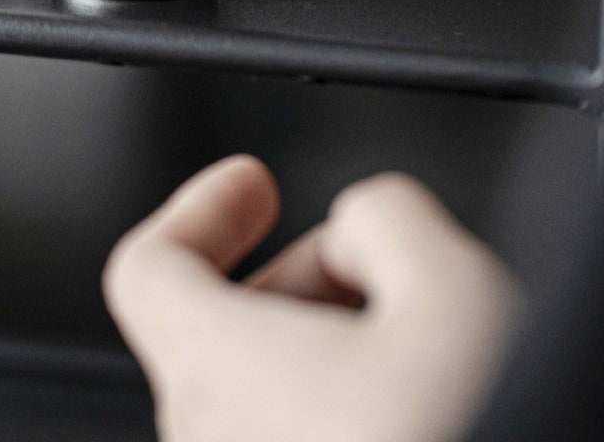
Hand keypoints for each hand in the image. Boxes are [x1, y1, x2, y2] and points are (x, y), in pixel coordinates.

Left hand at [103, 156, 521, 441]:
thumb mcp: (456, 297)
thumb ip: (389, 220)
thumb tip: (368, 224)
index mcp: (215, 372)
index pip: (148, 266)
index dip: (201, 209)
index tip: (250, 185)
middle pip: (216, 330)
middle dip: (301, 282)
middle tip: (380, 273)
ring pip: (260, 406)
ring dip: (328, 361)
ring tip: (424, 360)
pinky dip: (339, 424)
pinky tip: (420, 422)